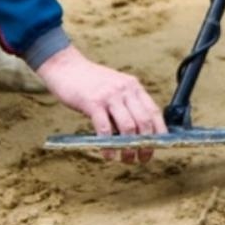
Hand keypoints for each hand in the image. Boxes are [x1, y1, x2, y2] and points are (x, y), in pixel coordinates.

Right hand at [37, 45, 165, 162]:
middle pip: (144, 121)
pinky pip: (105, 129)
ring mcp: (110, 95)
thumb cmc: (89, 82)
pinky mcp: (93, 102)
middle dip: (146, 144)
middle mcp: (125, 89)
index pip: (154, 111)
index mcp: (133, 86)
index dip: (159, 132)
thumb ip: (124, 106)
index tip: (158, 147)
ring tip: (125, 159)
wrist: (65, 66)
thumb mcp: (114, 88)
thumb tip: (134, 134)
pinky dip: (108, 146)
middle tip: (142, 158)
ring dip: (129, 148)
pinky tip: (108, 154)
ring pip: (128, 127)